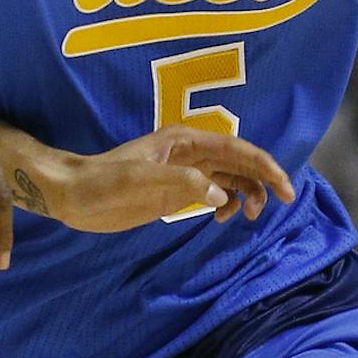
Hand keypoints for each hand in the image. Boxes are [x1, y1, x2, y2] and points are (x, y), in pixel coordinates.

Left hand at [35, 126, 297, 233]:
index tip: (284, 187)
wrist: (74, 195)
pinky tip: (222, 217)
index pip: (236, 149)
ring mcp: (185, 172)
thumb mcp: (140, 179)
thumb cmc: (102, 182)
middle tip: (284, 201)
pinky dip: (226, 202)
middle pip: (240, 161)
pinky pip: (214, 192)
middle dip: (264, 178)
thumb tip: (218, 193)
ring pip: (231, 177)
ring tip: (247, 217)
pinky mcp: (176, 192)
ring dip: (246, 193)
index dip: (264, 166)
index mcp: (185, 140)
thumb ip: (181, 183)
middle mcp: (190, 152)